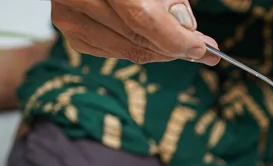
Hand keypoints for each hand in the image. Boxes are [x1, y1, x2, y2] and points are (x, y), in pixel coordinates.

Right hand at [51, 0, 219, 64]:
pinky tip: (153, 43)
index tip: (201, 48)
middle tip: (202, 51)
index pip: (142, 18)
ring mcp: (69, 19)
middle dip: (174, 48)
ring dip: (160, 52)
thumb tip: (189, 31)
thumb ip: (170, 0)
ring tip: (182, 47)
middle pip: (136, 38)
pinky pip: (115, 52)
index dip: (174, 38)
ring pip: (127, 50)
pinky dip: (138, 49)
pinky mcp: (73, 34)